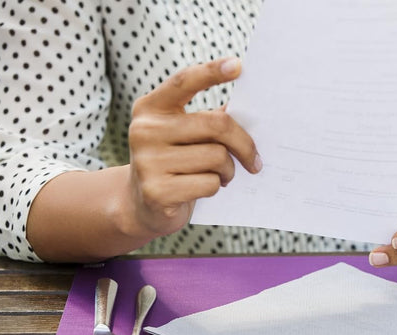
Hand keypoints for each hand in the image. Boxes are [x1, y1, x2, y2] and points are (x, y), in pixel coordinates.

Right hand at [125, 57, 260, 237]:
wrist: (142, 205)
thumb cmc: (176, 163)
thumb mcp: (186, 136)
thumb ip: (211, 120)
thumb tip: (251, 111)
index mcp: (151, 107)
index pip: (184, 82)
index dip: (211, 72)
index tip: (238, 66)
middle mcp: (145, 130)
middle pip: (216, 125)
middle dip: (243, 144)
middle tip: (254, 160)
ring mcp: (147, 161)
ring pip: (217, 157)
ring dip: (228, 171)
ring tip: (220, 176)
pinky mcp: (157, 191)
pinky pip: (209, 183)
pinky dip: (215, 188)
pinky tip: (203, 190)